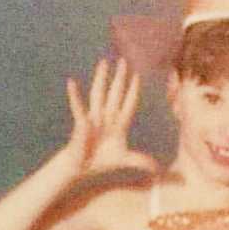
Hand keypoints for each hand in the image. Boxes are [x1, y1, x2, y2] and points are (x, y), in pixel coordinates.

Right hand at [64, 57, 157, 175]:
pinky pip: (78, 108)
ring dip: (101, 79)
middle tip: (123, 61)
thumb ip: (140, 160)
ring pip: (99, 94)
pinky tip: (71, 82)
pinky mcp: (82, 123)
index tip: (137, 76)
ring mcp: (94, 119)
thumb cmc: (100, 161)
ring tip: (103, 63)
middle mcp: (106, 118)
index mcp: (118, 124)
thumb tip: (157, 168)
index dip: (133, 91)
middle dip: (119, 78)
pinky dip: (74, 96)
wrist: (81, 167)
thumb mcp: (124, 159)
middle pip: (115, 93)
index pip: (128, 104)